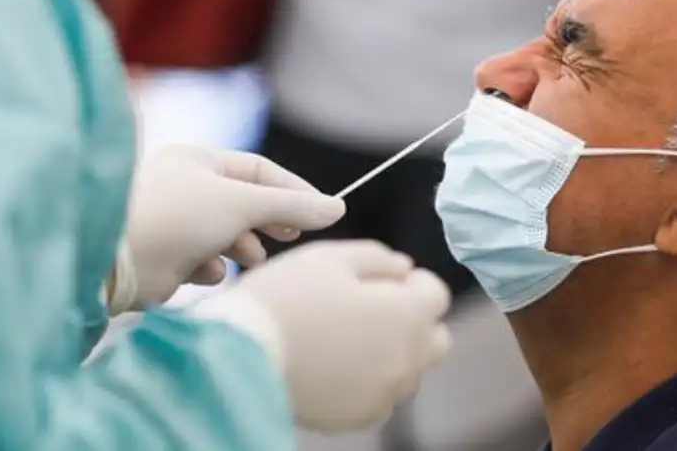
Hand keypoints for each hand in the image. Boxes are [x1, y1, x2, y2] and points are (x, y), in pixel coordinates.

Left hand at [115, 145, 345, 309]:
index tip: (322, 213)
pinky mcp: (165, 258)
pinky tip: (204, 273)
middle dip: (267, 222)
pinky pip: (204, 259)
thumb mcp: (243, 205)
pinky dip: (211, 267)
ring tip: (246, 258)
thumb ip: (292, 207)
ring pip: (228, 235)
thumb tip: (339, 208)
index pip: (259, 170)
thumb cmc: (177, 218)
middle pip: (245, 203)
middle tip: (290, 235)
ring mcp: (172, 223)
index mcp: (195, 160)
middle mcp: (183, 186)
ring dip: (241, 247)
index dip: (293, 190)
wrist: (113, 264)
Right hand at [193, 240, 452, 431]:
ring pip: (409, 370)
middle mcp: (407, 359)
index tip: (385, 280)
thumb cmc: (286, 298)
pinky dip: (369, 381)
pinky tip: (335, 366)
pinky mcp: (359, 417)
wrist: (239, 356)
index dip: (413, 283)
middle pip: (435, 339)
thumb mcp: (331, 257)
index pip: (437, 294)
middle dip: (414, 321)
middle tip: (372, 310)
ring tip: (345, 339)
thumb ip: (378, 258)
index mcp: (407, 314)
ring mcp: (385, 394)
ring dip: (392, 352)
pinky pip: (381, 397)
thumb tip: (404, 268)